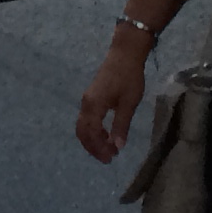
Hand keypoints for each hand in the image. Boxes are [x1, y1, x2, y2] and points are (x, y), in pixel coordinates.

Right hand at [75, 40, 149, 163]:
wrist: (124, 54)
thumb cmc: (129, 77)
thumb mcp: (129, 103)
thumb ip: (121, 125)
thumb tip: (118, 146)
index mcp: (94, 106)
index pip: (90, 134)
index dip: (98, 148)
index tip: (111, 158)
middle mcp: (86, 104)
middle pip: (82, 132)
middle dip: (93, 147)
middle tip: (108, 158)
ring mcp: (87, 100)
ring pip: (83, 126)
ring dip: (93, 139)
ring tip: (108, 148)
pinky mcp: (91, 97)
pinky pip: (86, 119)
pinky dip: (93, 130)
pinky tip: (106, 133)